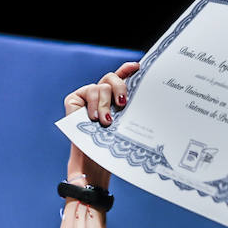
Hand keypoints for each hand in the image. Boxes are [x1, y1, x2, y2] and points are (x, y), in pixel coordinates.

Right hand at [63, 61, 137, 189]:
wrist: (95, 160)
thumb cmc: (114, 145)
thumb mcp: (128, 125)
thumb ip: (133, 111)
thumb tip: (151, 104)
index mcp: (117, 99)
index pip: (123, 78)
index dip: (128, 70)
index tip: (138, 66)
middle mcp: (103, 94)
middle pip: (112, 78)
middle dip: (120, 87)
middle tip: (122, 103)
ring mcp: (89, 95)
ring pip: (102, 87)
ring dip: (105, 104)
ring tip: (106, 121)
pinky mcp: (75, 99)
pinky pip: (88, 91)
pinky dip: (93, 104)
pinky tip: (94, 117)